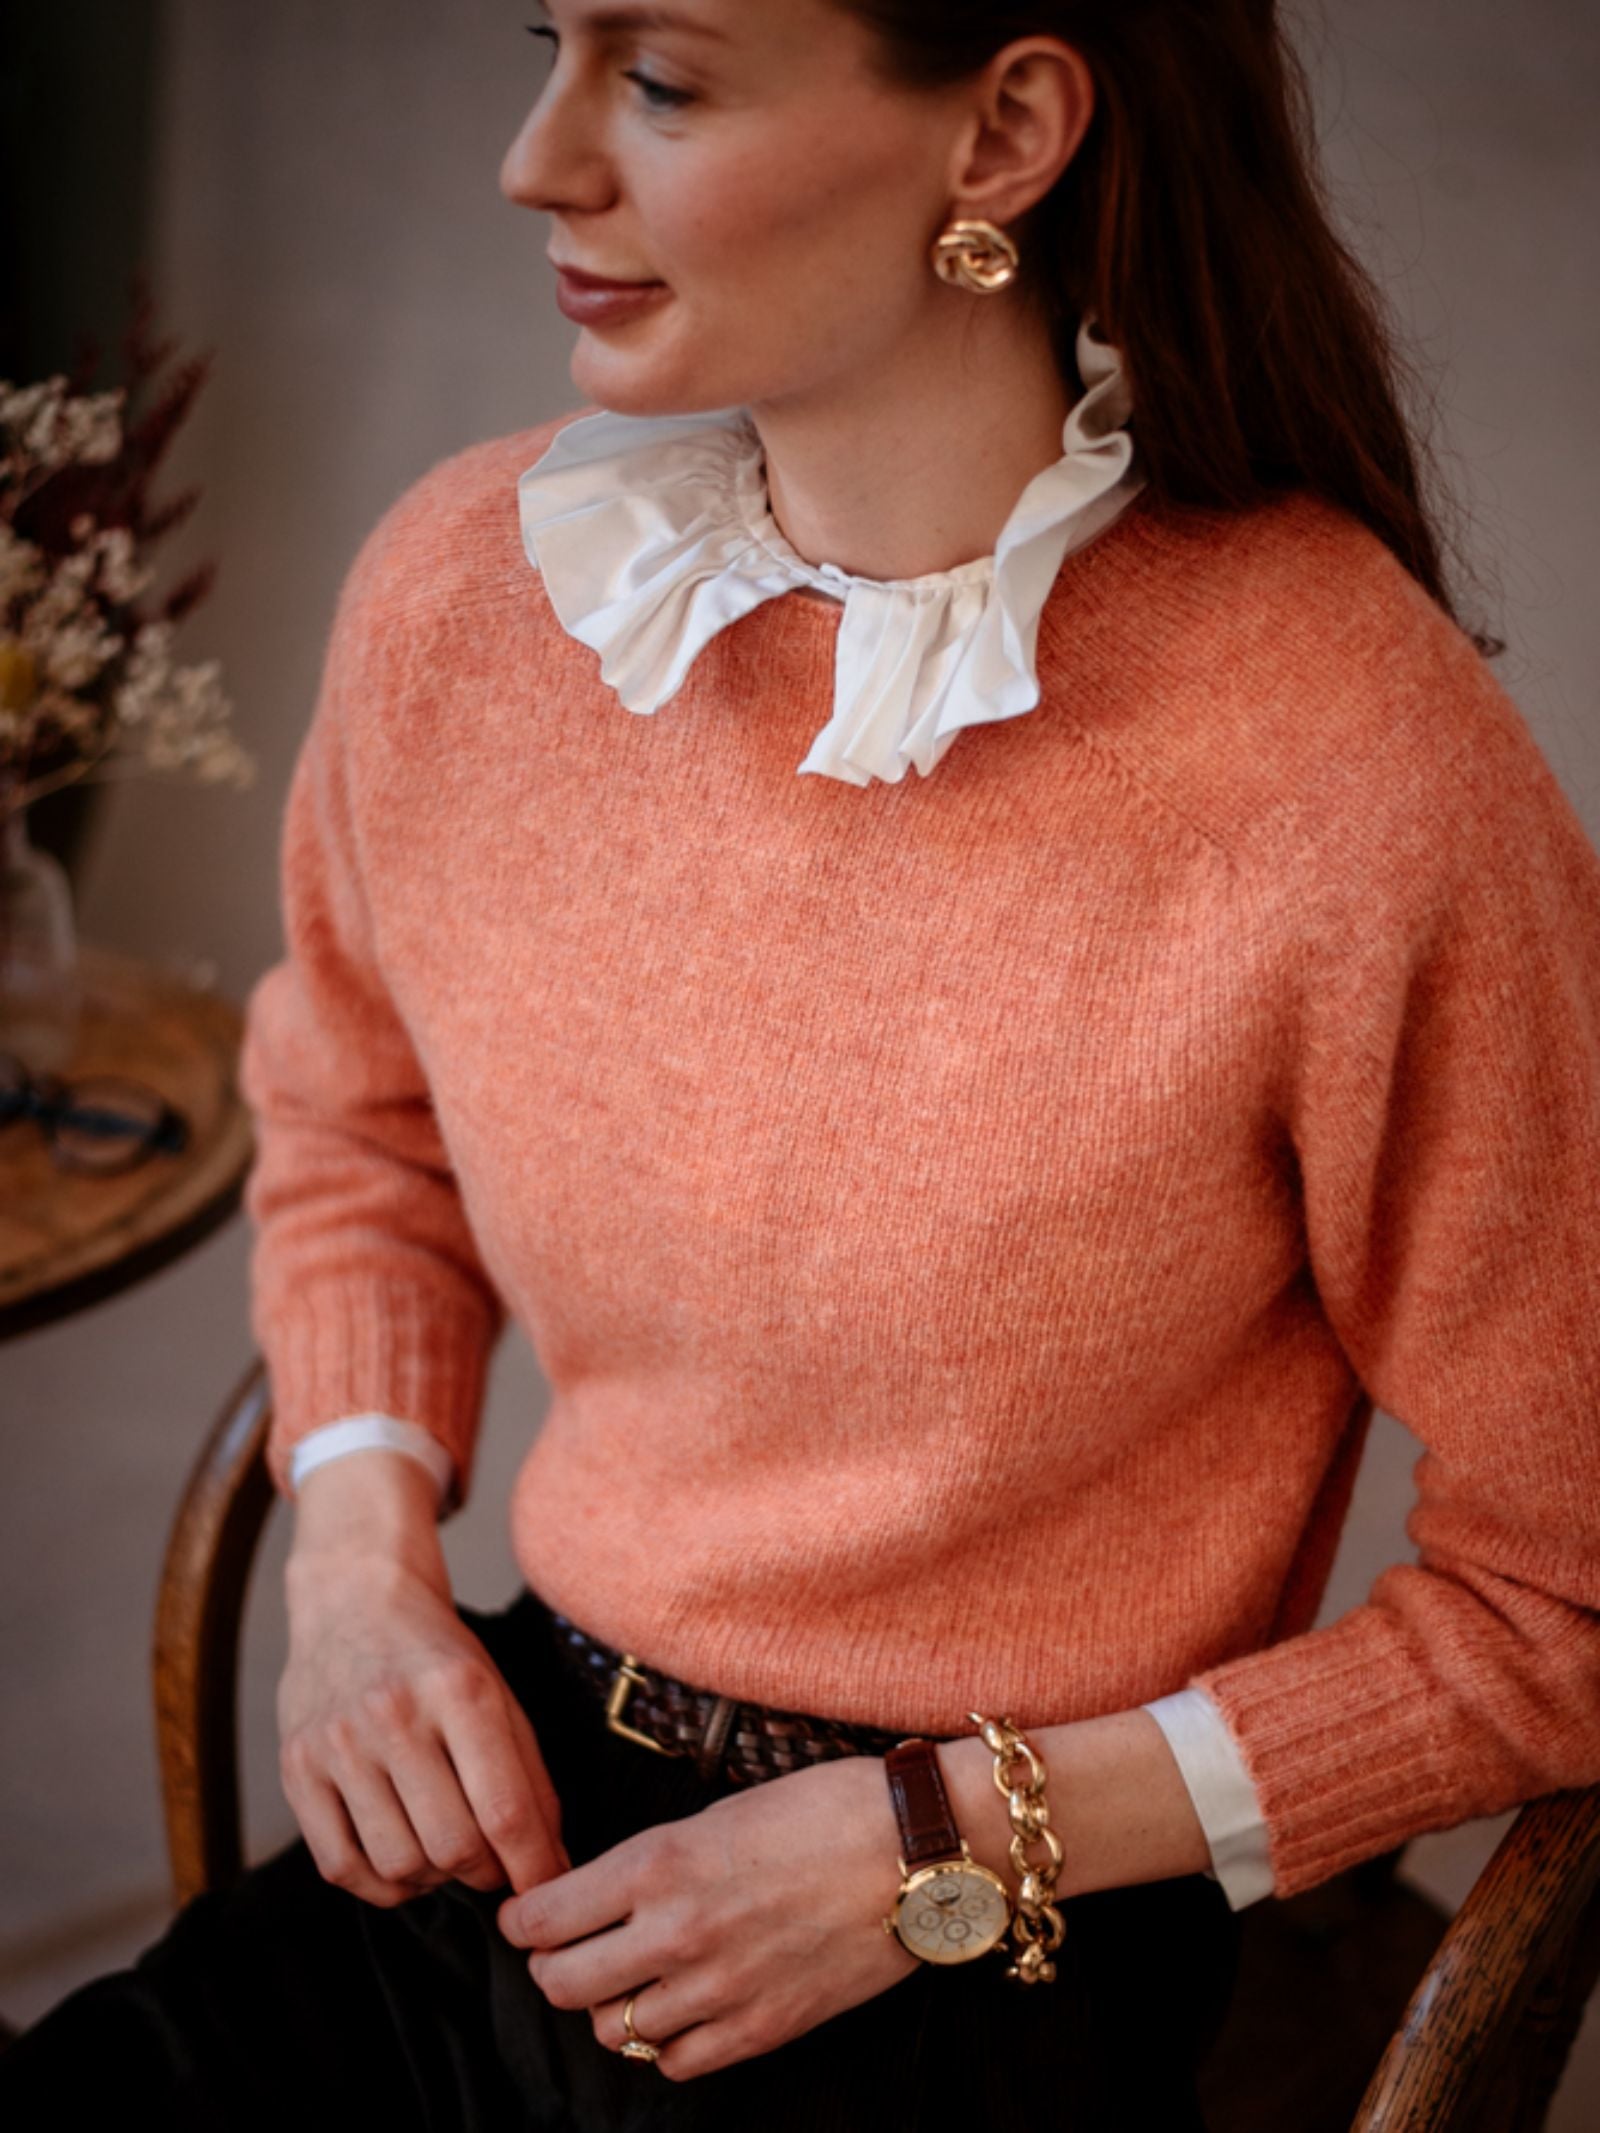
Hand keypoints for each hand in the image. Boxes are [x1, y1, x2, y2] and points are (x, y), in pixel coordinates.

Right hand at [278, 1455, 569, 1907]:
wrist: (352, 1599)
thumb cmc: (436, 1655)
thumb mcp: (497, 1693)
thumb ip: (528, 1775)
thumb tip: (551, 1863)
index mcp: (459, 1689)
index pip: (505, 1810)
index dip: (534, 1868)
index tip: (549, 1889)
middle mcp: (394, 1714)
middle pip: (453, 1847)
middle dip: (486, 1873)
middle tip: (493, 1863)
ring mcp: (338, 1743)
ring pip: (399, 1865)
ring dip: (435, 1879)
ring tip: (446, 1853)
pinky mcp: (296, 1768)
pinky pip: (340, 1866)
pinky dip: (380, 1885)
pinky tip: (402, 1862)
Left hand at [497, 1753, 924, 2081]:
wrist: (913, 1848)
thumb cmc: (822, 1808)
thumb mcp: (717, 1813)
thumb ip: (655, 1863)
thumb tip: (605, 1896)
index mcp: (657, 1863)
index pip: (543, 1918)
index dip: (524, 1921)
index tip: (527, 1918)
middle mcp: (674, 1932)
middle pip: (562, 1984)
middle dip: (552, 1968)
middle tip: (565, 1951)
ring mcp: (717, 1989)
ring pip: (613, 2030)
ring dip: (612, 2006)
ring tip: (632, 1978)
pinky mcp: (760, 2029)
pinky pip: (675, 2062)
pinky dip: (666, 2042)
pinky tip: (683, 2008)